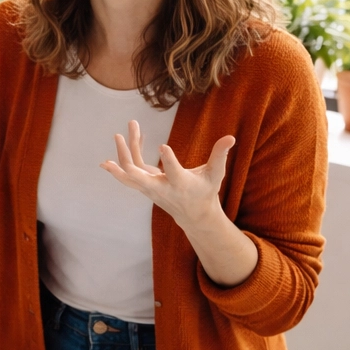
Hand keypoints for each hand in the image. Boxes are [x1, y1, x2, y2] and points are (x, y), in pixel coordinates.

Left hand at [100, 119, 235, 229]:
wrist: (193, 214)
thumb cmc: (205, 190)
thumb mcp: (215, 174)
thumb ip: (220, 156)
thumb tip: (231, 137)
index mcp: (181, 184)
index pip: (173, 172)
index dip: (169, 160)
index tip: (163, 145)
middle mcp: (161, 187)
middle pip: (137, 176)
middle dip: (126, 157)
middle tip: (120, 136)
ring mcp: (150, 188)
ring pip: (129, 174)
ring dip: (121, 154)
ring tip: (118, 135)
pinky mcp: (145, 186)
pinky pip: (131, 172)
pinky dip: (124, 159)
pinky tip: (122, 145)